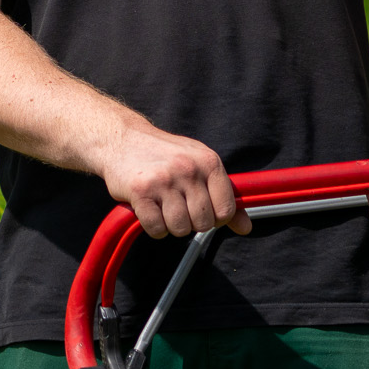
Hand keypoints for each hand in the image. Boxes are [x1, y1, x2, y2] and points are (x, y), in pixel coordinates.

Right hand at [97, 124, 253, 239]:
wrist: (122, 139)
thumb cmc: (165, 155)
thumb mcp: (200, 166)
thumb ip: (224, 197)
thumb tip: (246, 228)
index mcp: (209, 162)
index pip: (225, 211)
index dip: (214, 217)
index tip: (200, 208)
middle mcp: (188, 169)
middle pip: (202, 223)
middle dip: (190, 222)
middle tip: (176, 205)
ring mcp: (163, 180)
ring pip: (180, 229)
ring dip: (170, 225)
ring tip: (162, 206)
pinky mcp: (140, 192)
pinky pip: (156, 228)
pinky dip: (153, 226)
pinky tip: (149, 209)